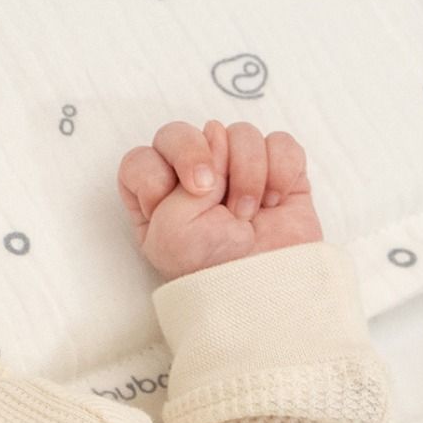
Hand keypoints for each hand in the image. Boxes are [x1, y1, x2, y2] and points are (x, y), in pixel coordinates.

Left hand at [116, 118, 323, 279]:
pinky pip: (280, 143)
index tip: (177, 196)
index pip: (141, 158)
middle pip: (182, 132)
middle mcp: (190, 180)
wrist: (264, 290)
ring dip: (247, 175)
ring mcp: (236, 172)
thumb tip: (215, 132)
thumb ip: (179, 174)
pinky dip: (281, 171)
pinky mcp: (278, 172)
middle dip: (200, 158)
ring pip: (239, 134)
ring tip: (247, 216)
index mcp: (154, 200)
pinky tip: (274, 202)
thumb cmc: (210, 269)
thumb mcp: (170, 230)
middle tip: (213, 193)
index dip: (158, 170)